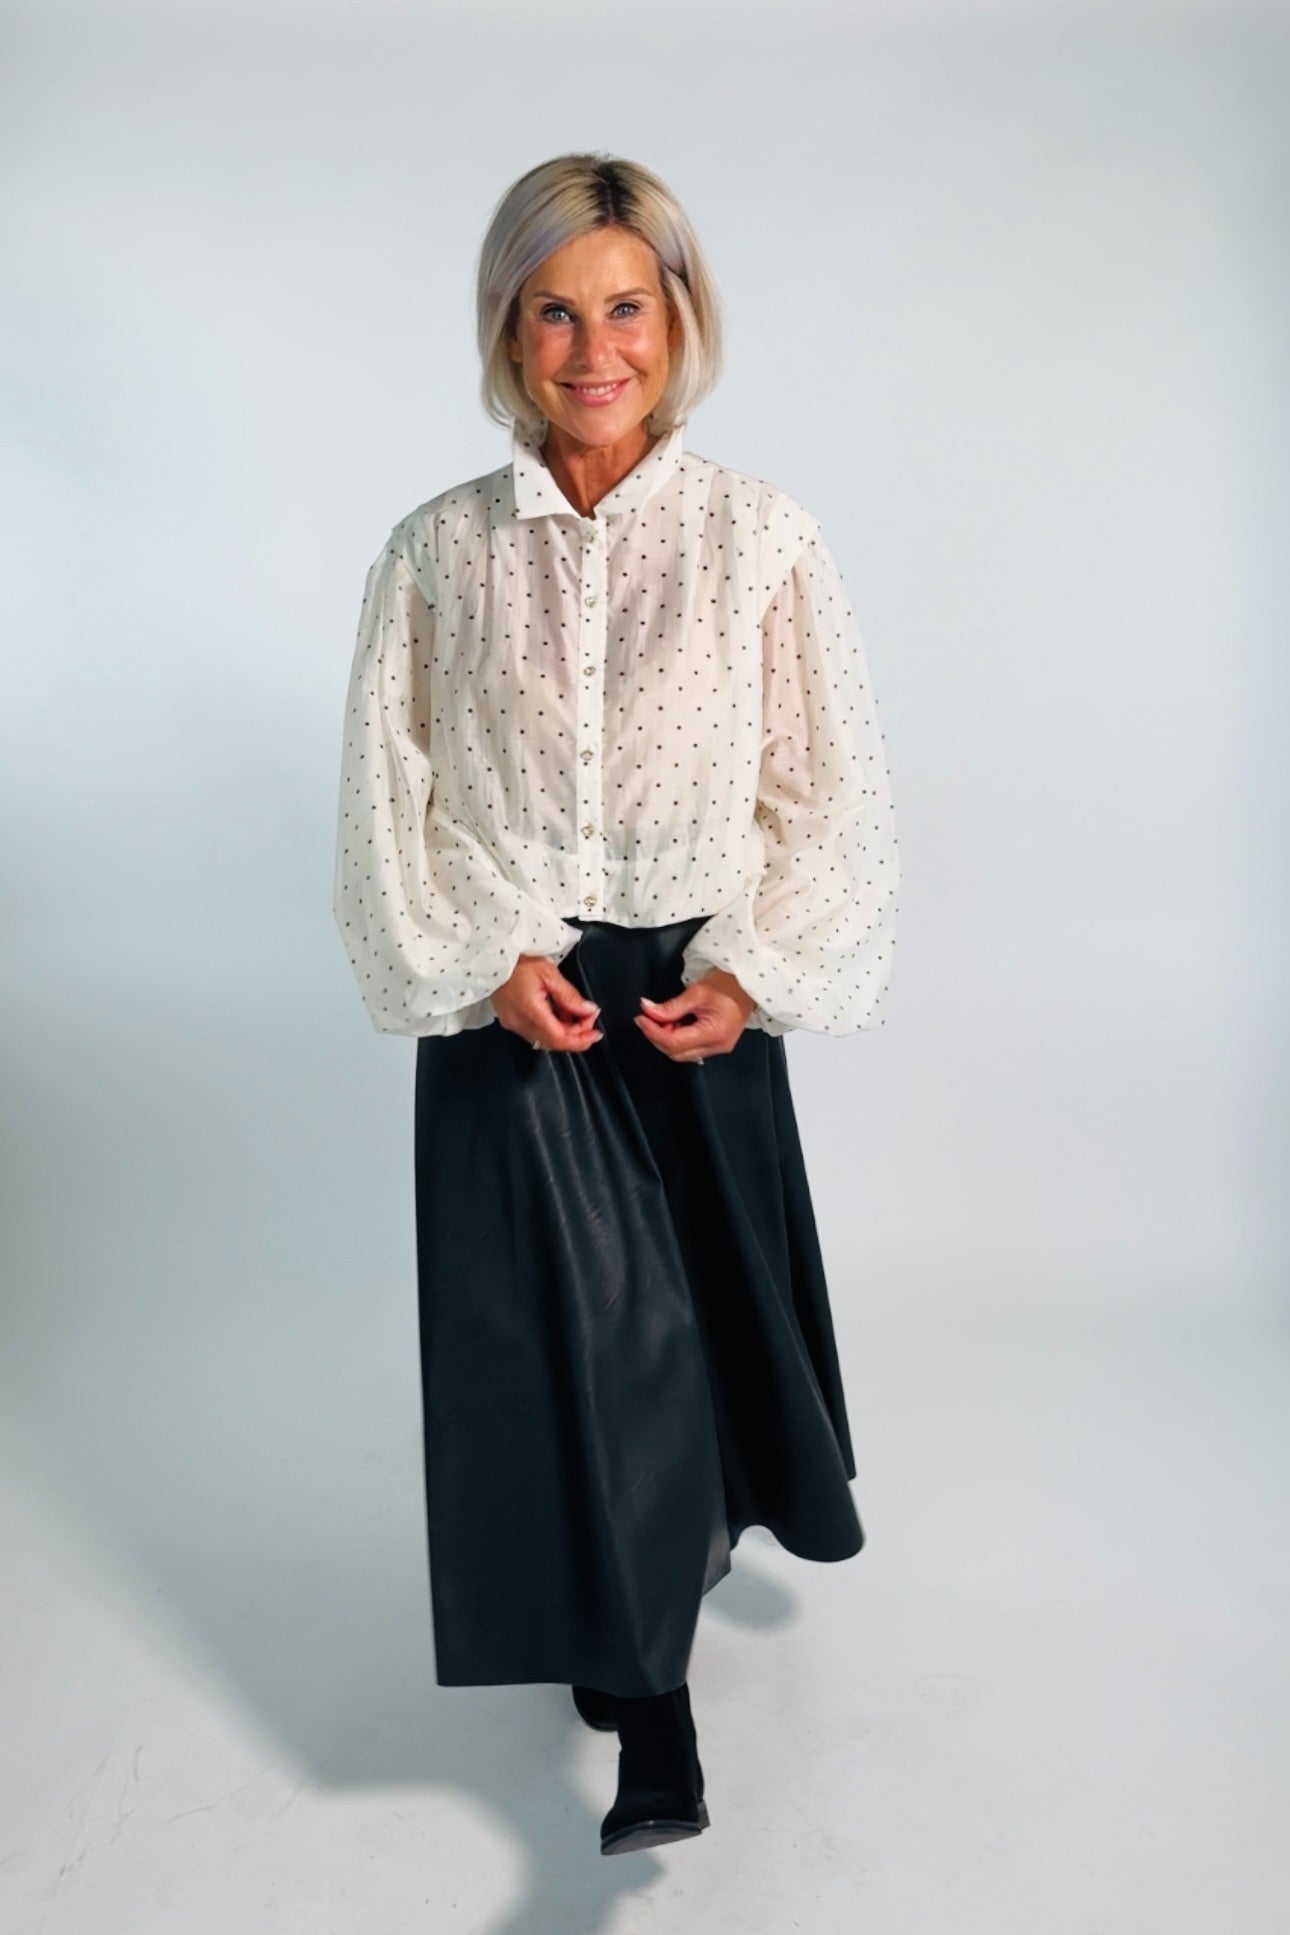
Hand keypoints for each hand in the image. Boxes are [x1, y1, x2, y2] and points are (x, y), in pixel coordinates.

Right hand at [491, 954, 602, 1050]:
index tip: (595, 1034)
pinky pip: (534, 1032)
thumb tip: (588, 1011)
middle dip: (576, 1035)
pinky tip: (558, 1013)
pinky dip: (551, 1027)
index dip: (580, 1040)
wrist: (492, 957)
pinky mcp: (510, 1021)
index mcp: (530, 1012)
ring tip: (575, 1013)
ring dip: (564, 1031)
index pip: (559, 1039)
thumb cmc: (517, 961)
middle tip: (589, 1019)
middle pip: (553, 1042)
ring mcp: (513, 1024)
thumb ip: (570, 996)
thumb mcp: (549, 973)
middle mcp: (519, 1023)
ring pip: (544, 1039)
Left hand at [634, 968, 755, 1061]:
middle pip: (676, 1052)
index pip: (674, 1042)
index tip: (640, 1018)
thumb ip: (670, 1006)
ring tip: (662, 1018)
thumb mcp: (696, 992)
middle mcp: (716, 1046)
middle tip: (648, 1017)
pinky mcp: (718, 1045)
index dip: (653, 1032)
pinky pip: (691, 1049)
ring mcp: (718, 1048)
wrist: (749, 984)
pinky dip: (678, 1039)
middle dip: (658, 1036)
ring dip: (667, 1038)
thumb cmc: (727, 983)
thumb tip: (647, 1010)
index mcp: (713, 1033)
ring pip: (682, 1053)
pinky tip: (675, 1023)